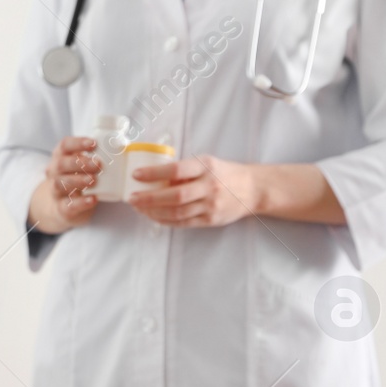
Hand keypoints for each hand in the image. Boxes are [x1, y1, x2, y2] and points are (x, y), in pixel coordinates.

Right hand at [27, 136, 101, 233]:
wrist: (63, 208)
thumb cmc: (78, 180)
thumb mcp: (82, 167)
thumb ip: (96, 157)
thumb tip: (124, 148)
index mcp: (61, 157)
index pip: (64, 145)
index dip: (77, 143)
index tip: (94, 144)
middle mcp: (54, 173)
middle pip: (61, 164)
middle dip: (80, 163)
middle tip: (98, 164)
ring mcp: (55, 191)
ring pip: (60, 184)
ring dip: (77, 180)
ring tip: (93, 180)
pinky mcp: (61, 208)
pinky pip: (67, 205)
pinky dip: (80, 202)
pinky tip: (92, 199)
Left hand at [127, 155, 255, 227]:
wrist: (253, 190)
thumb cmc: (224, 173)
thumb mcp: (206, 163)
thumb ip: (184, 170)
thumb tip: (153, 176)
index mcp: (206, 167)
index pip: (176, 169)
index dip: (154, 173)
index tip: (136, 175)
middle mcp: (209, 186)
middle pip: (175, 195)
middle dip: (149, 198)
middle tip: (132, 198)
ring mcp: (211, 205)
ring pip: (177, 212)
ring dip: (154, 212)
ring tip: (139, 208)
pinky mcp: (211, 220)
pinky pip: (184, 223)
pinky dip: (166, 220)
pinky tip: (153, 216)